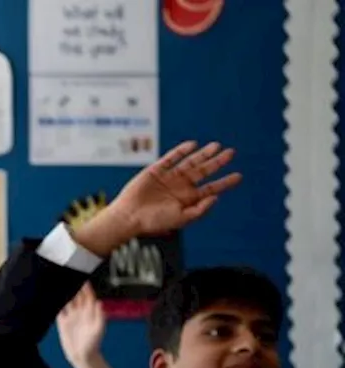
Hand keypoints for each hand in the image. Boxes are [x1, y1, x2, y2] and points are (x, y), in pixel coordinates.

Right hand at [57, 283, 105, 364]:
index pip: (88, 294)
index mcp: (90, 311)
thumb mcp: (98, 330)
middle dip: (73, 285)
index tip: (81, 275)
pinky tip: (51, 296)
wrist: (82, 356)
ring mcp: (71, 315)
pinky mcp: (62, 321)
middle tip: (66, 274)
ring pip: (66, 300)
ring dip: (63, 292)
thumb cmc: (93, 343)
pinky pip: (58, 309)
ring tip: (57, 282)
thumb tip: (99, 302)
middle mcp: (80, 311)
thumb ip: (100, 316)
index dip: (85, 286)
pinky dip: (55, 303)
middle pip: (76, 294)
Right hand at [75, 140, 241, 256]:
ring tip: (216, 146)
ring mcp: (169, 177)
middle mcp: (181, 186)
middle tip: (231, 153)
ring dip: (203, 154)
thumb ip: (199, 209)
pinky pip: (171, 158)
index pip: (211, 188)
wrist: (129, 216)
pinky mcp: (156, 170)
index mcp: (188, 199)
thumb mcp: (181, 219)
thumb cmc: (153, 222)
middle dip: (217, 162)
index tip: (238, 176)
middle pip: (203, 171)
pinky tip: (192, 145)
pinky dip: (181, 151)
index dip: (224, 182)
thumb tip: (215, 197)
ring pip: (190, 162)